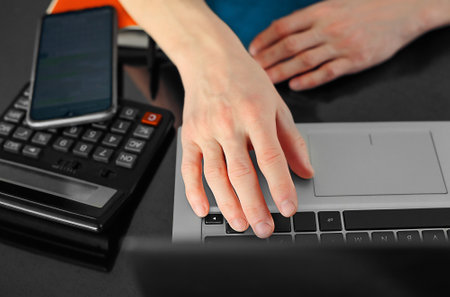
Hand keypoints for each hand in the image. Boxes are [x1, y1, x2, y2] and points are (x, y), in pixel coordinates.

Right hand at [180, 49, 313, 237]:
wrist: (209, 57)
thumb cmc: (245, 78)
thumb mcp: (276, 104)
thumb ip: (292, 139)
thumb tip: (305, 169)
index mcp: (255, 115)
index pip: (270, 158)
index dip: (281, 186)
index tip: (289, 207)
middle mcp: (229, 124)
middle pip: (241, 174)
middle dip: (254, 206)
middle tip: (264, 228)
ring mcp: (205, 131)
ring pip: (215, 175)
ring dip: (228, 204)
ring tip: (240, 224)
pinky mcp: (189, 135)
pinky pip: (189, 168)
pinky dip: (193, 191)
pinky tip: (204, 208)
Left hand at [249, 0, 434, 90]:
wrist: (402, 10)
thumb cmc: (365, 7)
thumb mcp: (333, 4)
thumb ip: (308, 18)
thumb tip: (281, 29)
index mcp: (320, 12)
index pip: (284, 27)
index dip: (265, 39)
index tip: (252, 49)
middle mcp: (327, 28)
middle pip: (289, 45)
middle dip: (268, 58)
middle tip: (253, 70)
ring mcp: (341, 45)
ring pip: (304, 60)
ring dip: (283, 71)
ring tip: (267, 81)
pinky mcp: (354, 60)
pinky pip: (327, 72)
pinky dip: (310, 80)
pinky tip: (296, 85)